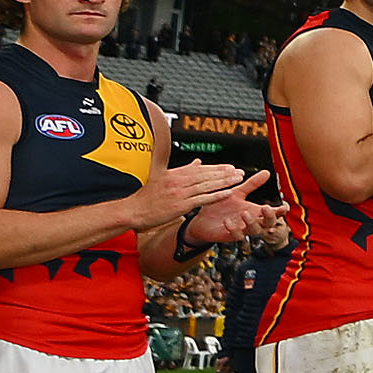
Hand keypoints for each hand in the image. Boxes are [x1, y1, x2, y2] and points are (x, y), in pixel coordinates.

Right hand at [136, 159, 253, 224]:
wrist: (133, 210)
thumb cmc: (147, 197)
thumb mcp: (163, 178)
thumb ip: (182, 170)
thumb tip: (197, 162)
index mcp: (174, 174)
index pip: (200, 169)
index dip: (216, 167)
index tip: (230, 166)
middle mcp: (178, 181)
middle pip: (206, 175)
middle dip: (224, 173)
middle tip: (239, 171)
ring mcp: (179, 193)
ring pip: (207, 185)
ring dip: (224, 182)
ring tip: (237, 179)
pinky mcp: (180, 205)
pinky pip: (202, 199)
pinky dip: (215, 196)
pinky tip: (227, 193)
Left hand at [175, 177, 271, 249]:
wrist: (201, 219)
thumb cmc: (220, 206)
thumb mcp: (237, 192)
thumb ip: (252, 184)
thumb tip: (266, 172)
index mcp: (255, 211)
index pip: (272, 213)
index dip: (280, 211)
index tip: (284, 207)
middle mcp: (251, 221)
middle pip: (269, 224)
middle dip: (270, 217)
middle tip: (265, 208)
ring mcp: (242, 230)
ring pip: (255, 231)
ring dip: (252, 223)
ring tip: (244, 213)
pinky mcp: (230, 236)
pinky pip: (237, 236)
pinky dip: (233, 229)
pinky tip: (228, 221)